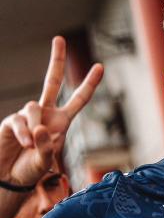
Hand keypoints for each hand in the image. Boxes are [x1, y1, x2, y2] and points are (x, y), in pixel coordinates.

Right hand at [0, 36, 102, 185]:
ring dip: (35, 127)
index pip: (79, 100)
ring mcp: (28, 115)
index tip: (100, 66)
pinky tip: (25, 144)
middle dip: (56, 60)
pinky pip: (20, 120)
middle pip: (52, 81)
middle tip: (59, 39)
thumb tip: (40, 128)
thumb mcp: (46, 162)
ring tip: (32, 146)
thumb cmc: (31, 171)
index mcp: (61, 122)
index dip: (89, 84)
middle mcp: (46, 114)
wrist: (8, 178)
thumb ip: (48, 146)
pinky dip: (24, 133)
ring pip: (34, 106)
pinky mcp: (11, 120)